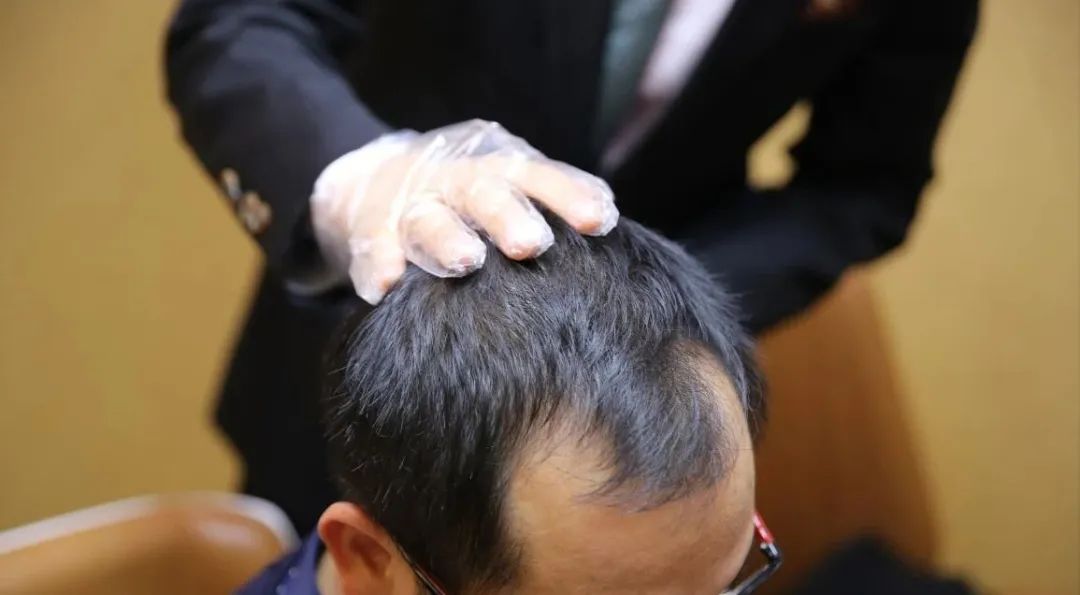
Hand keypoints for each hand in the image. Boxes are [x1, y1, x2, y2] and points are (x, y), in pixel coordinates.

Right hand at [311, 119, 617, 303]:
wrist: (375, 176)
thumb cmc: (469, 195)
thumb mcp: (509, 184)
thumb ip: (554, 204)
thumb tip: (611, 231)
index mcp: (499, 166)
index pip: (540, 176)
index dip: (570, 196)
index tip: (600, 222)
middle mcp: (456, 178)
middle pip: (484, 191)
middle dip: (509, 216)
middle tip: (533, 244)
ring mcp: (411, 201)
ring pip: (428, 217)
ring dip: (447, 239)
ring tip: (466, 261)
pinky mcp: (370, 227)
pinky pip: (373, 244)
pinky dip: (378, 263)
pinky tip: (385, 286)